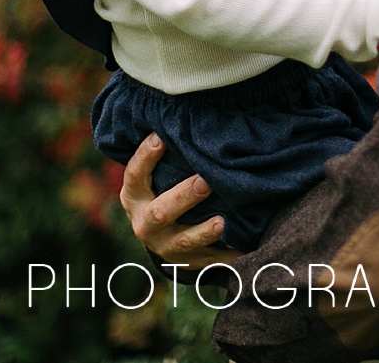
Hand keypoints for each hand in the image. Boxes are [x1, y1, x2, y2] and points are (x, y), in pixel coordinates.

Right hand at [119, 134, 242, 268]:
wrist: (161, 239)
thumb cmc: (159, 193)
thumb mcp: (150, 179)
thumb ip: (161, 159)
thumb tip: (179, 115)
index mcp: (134, 198)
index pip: (135, 175)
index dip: (145, 157)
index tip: (161, 137)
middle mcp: (145, 224)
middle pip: (160, 212)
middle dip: (182, 197)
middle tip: (204, 182)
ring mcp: (166, 247)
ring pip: (183, 242)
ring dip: (203, 232)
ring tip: (222, 222)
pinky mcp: (188, 262)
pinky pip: (209, 260)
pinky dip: (227, 255)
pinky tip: (244, 246)